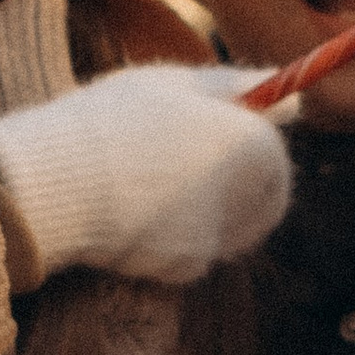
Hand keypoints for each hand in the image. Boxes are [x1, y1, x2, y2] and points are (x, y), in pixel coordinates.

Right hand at [0, 66, 291, 285]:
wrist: (61, 181)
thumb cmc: (116, 119)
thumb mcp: (174, 85)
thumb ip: (236, 90)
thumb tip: (293, 100)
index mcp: (252, 145)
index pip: (274, 158)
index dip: (244, 151)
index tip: (213, 141)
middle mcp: (246, 196)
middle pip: (257, 201)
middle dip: (231, 189)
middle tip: (185, 170)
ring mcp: (217, 236)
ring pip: (219, 226)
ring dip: (196, 210)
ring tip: (143, 185)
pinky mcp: (183, 269)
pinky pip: (185, 250)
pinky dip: (164, 235)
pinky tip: (124, 213)